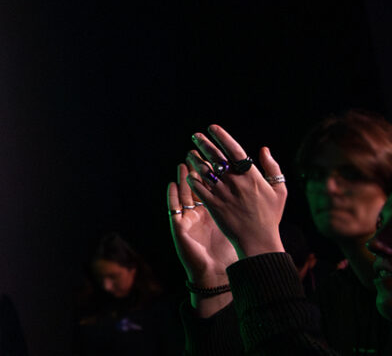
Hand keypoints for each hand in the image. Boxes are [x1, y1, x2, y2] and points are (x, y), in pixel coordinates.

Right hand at [168, 162, 237, 285]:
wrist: (215, 273)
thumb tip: (252, 191)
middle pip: (197, 186)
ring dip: (183, 178)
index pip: (213, 185)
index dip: (214, 171)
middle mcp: (199, 212)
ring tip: (184, 163)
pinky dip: (172, 196)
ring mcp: (188, 218)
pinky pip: (174, 208)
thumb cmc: (226, 252)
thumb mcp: (237, 227)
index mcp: (214, 209)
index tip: (216, 155)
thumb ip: (243, 209)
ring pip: (184, 193)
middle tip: (196, 151)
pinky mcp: (179, 227)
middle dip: (196, 168)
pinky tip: (173, 185)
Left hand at [186, 124, 287, 258]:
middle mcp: (235, 182)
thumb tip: (264, 149)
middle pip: (216, 157)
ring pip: (204, 171)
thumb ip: (273, 168)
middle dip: (204, 143)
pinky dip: (193, 178)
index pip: (234, 150)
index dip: (222, 136)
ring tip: (190, 153)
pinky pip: (199, 188)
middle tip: (196, 136)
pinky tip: (190, 173)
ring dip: (195, 159)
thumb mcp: (280, 191)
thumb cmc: (270, 215)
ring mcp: (223, 194)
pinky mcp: (213, 205)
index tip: (212, 128)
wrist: (258, 240)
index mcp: (252, 177)